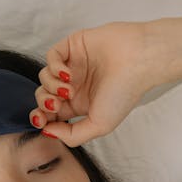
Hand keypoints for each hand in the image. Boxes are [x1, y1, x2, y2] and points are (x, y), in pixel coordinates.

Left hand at [30, 21, 158, 145]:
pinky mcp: (73, 46)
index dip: (42, 119)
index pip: (51, 114)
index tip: (43, 123)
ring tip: (68, 90)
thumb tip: (48, 133)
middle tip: (55, 105)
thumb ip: (72, 135)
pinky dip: (54, 67)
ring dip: (50, 86)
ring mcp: (73, 65)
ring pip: (44, 77)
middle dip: (43, 104)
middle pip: (43, 96)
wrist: (139, 62)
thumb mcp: (99, 125)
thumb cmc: (125, 92)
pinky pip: (51, 57)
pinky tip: (67, 74)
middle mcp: (75, 85)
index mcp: (80, 104)